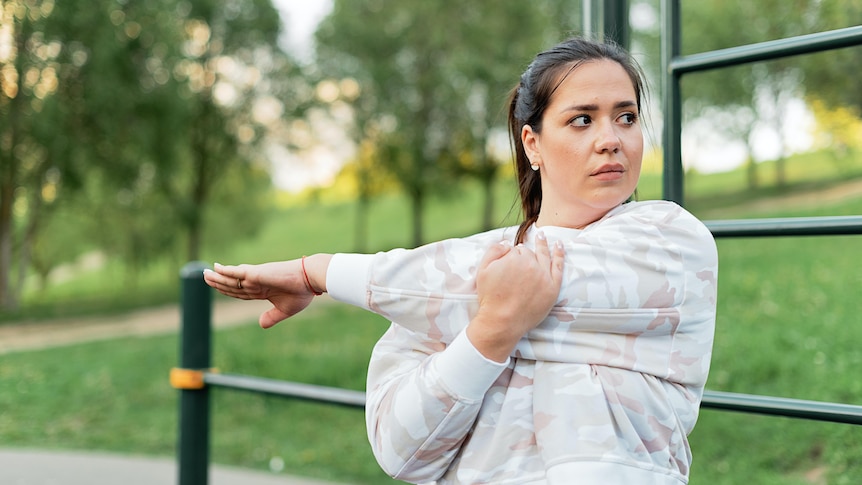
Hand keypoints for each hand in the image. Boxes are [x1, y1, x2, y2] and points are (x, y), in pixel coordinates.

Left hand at [203, 255, 330, 328]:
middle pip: (233, 284)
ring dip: (217, 277)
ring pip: (232, 278)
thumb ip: (271, 316)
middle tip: (205, 276)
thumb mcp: (284, 310)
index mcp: (263, 290)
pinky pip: (238, 272)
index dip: (228, 290)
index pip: (240, 292)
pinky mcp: (257, 273)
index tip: (217, 287)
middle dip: (218, 282)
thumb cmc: (302, 292)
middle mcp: (257, 282)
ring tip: (205, 274)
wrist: (310, 280)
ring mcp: (256, 277)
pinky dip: (226, 271)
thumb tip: (260, 325)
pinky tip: (217, 268)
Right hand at [467, 232, 564, 361]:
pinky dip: (560, 254)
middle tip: (519, 257)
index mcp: (515, 258)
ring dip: (544, 244)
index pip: (516, 250)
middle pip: (529, 253)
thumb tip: (506, 243)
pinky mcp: (553, 288)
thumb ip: (493, 251)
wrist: (502, 322)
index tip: (508, 262)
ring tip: (543, 236)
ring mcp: (544, 276)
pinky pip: (559, 267)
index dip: (511, 255)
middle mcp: (532, 265)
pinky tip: (560, 246)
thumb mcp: (482, 270)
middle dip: (524, 253)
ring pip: (544, 255)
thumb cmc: (491, 298)